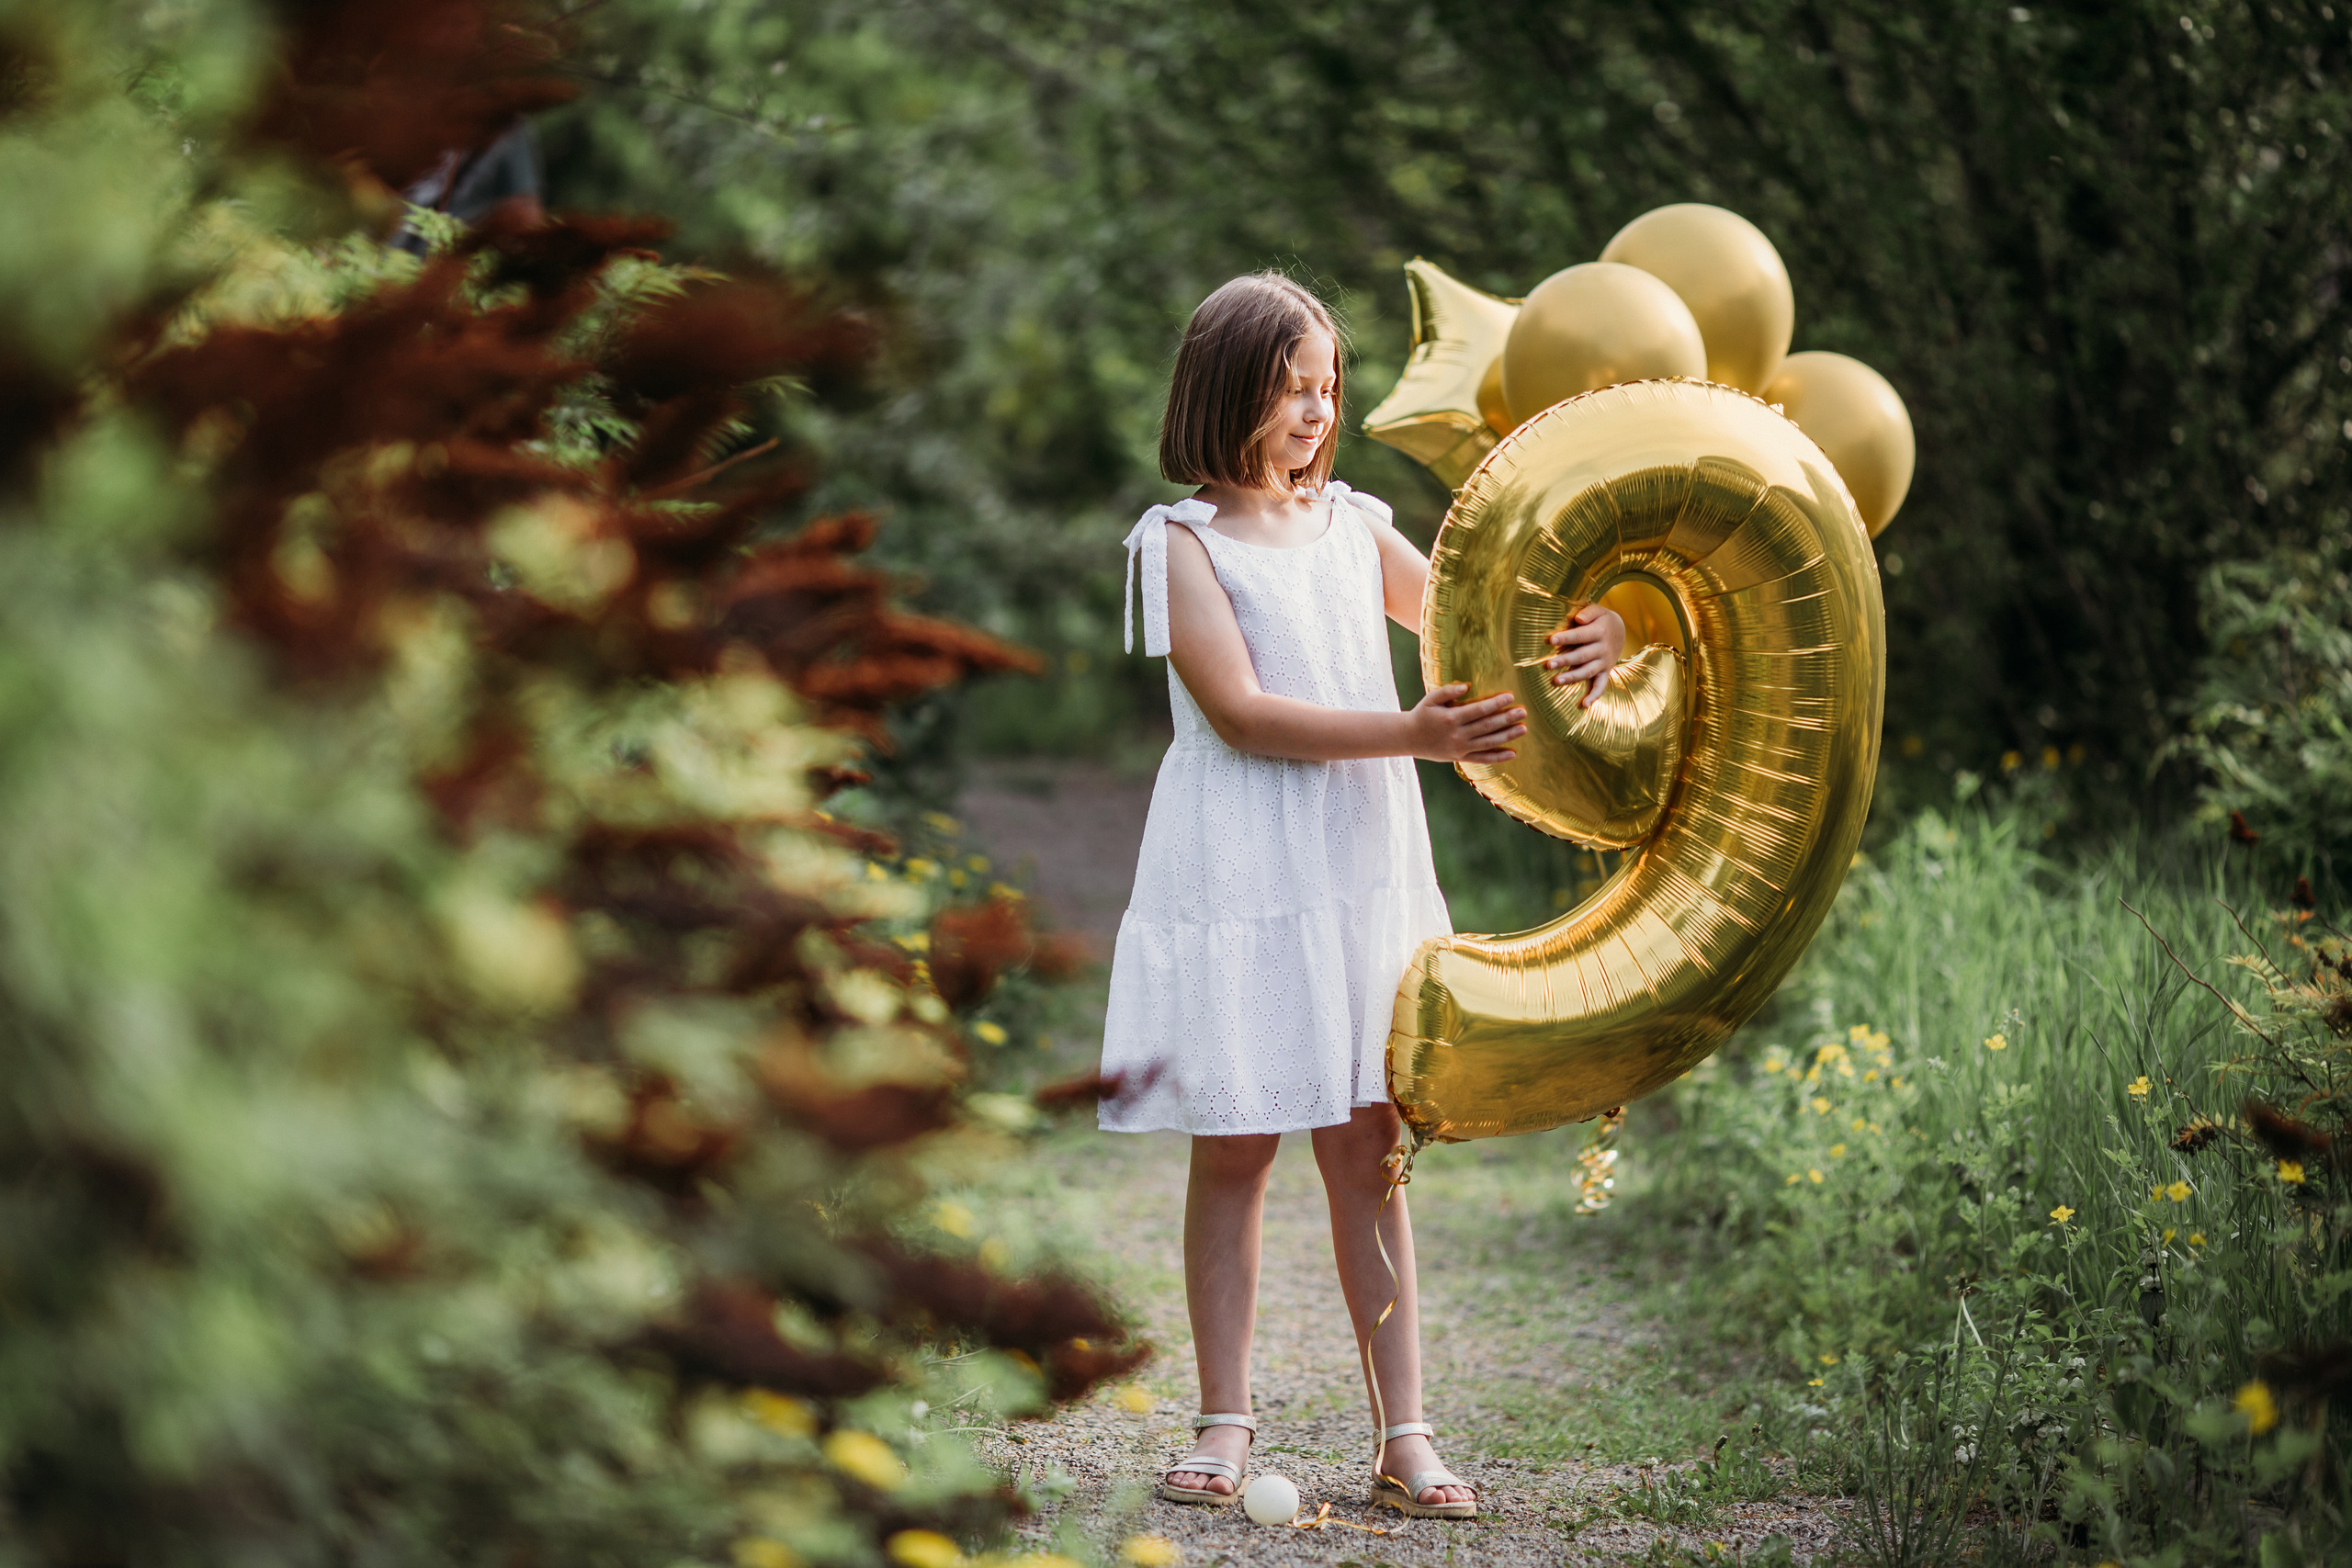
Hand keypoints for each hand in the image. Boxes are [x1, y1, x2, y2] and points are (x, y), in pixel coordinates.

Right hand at [1408, 684, 1525, 763]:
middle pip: (1487, 726)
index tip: (1510, 696)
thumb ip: (1448, 691)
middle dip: (1506, 718)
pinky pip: (1482, 759)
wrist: (1408, 738)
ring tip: (1523, 729)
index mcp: (1451, 718)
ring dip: (1507, 736)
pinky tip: (1512, 753)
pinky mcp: (1460, 757)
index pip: (1478, 710)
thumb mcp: (1430, 699)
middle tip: (1523, 712)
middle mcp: (1457, 734)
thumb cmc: (1422, 714)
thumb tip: (1466, 685)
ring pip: (1488, 742)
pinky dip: (1498, 757)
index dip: (1495, 703)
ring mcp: (1460, 748)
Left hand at [1546, 604, 1626, 707]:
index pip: (1580, 636)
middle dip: (1565, 661)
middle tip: (1548, 664)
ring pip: (1587, 672)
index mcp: (1599, 632)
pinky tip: (1584, 705)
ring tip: (1556, 681)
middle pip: (1582, 656)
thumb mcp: (1598, 610)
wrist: (1621, 631)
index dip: (1566, 638)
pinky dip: (1594, 696)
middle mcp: (1602, 649)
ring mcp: (1604, 662)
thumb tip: (1578, 619)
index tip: (1551, 640)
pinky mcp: (1605, 672)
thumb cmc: (1601, 620)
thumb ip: (1588, 612)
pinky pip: (1601, 685)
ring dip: (1572, 677)